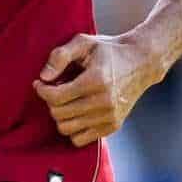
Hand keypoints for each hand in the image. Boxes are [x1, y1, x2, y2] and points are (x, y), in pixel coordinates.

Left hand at [33, 33, 159, 147]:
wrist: (141, 62)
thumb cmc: (109, 50)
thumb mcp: (84, 42)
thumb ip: (60, 56)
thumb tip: (43, 77)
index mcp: (96, 80)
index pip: (56, 97)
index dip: (42, 90)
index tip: (40, 83)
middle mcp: (104, 102)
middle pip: (59, 114)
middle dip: (50, 102)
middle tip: (55, 89)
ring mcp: (109, 117)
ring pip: (67, 129)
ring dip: (60, 115)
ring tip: (66, 100)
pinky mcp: (113, 126)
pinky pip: (80, 139)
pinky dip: (73, 128)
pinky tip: (76, 111)